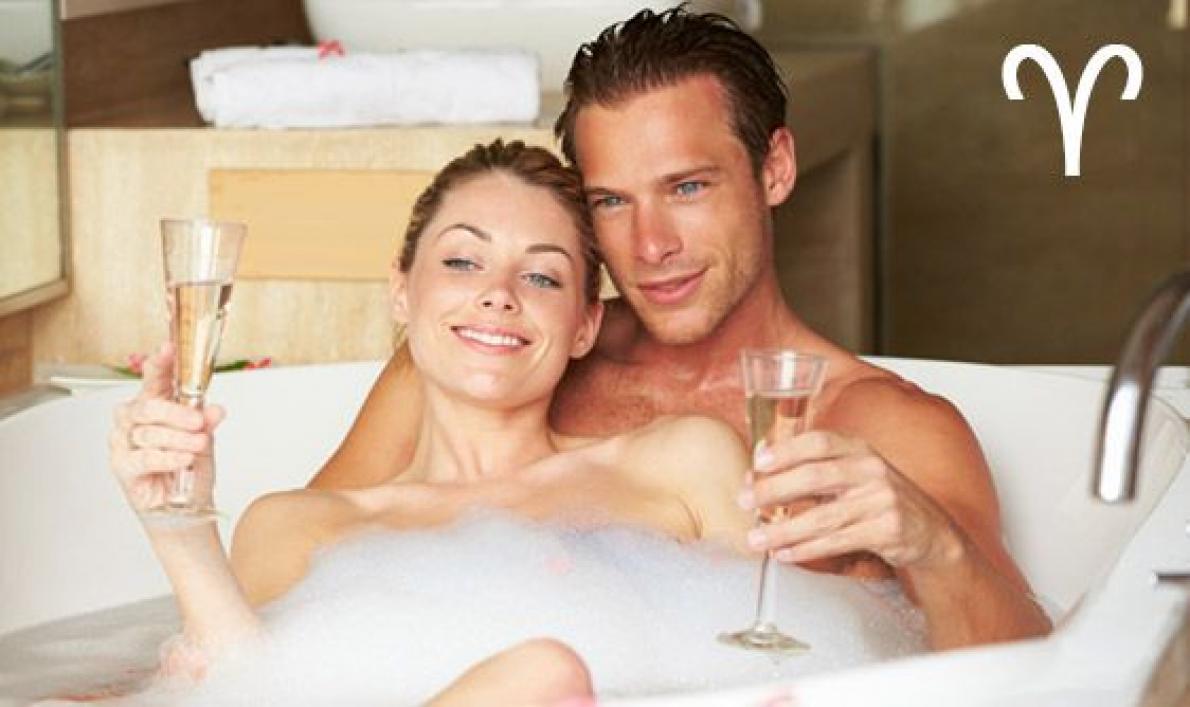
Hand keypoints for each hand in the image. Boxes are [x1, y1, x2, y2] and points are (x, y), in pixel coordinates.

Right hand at [109, 342, 224, 513]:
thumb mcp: (205, 439)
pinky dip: (167, 457)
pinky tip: (184, 459)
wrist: (185, 506)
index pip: (153, 377)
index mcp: (154, 404)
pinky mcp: (122, 466)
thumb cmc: (190, 467)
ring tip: (199, 446)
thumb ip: (206, 422)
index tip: (170, 348)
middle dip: (176, 412)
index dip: (160, 362)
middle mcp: (133, 419)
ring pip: (148, 432)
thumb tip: (216, 410)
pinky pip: (143, 457)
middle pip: (148, 405)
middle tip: (198, 421)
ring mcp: (124, 442)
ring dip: (178, 439)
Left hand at [741, 430, 962, 568]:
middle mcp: (871, 470)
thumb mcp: (854, 472)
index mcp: (859, 449)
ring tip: (756, 539)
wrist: (930, 530)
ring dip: (783, 530)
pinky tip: (785, 554)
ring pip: (822, 517)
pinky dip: (807, 549)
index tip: (758, 461)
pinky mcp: (887, 531)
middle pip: (814, 476)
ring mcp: (881, 500)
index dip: (786, 449)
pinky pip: (838, 542)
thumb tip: (760, 461)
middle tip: (745, 501)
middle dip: (773, 489)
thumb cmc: (879, 498)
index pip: (819, 441)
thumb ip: (813, 465)